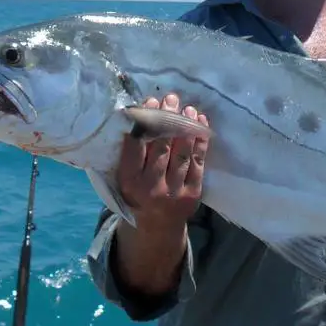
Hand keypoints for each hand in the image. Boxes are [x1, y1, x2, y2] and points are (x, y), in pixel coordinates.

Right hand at [112, 92, 208, 230]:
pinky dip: (200, 140)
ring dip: (185, 126)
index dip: (144, 122)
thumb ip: (129, 154)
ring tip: (187, 108)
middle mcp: (151, 187)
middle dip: (166, 119)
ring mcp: (174, 190)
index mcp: (129, 182)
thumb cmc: (137, 194)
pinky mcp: (193, 192)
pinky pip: (198, 160)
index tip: (149, 102)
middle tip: (170, 98)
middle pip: (161, 146)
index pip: (136, 146)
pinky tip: (200, 123)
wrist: (156, 226)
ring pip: (181, 152)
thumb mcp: (125, 178)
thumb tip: (138, 115)